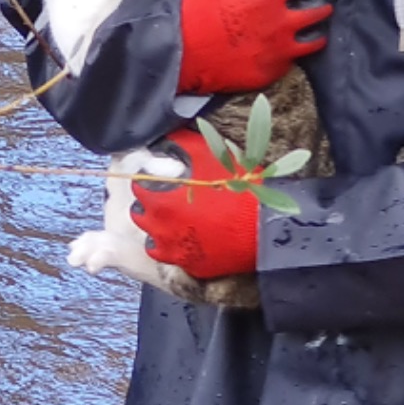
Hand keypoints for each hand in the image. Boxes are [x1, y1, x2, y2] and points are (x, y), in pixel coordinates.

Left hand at [130, 129, 258, 280]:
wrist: (264, 227)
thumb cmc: (237, 189)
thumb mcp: (209, 154)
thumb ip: (181, 144)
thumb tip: (167, 139)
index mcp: (159, 199)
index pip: (139, 184)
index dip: (151, 177)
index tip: (163, 176)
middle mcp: (158, 227)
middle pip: (141, 211)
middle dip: (152, 202)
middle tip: (172, 195)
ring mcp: (172, 250)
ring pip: (152, 236)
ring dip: (160, 225)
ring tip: (180, 216)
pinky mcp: (188, 265)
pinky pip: (171, 255)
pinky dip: (175, 245)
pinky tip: (189, 235)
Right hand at [177, 0, 332, 95]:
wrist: (180, 53)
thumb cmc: (194, 9)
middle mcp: (281, 25)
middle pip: (319, 12)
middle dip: (322, 5)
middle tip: (322, 4)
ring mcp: (278, 53)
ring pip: (314, 42)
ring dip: (315, 33)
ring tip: (313, 31)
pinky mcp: (269, 74)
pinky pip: (290, 62)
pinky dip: (290, 54)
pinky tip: (284, 51)